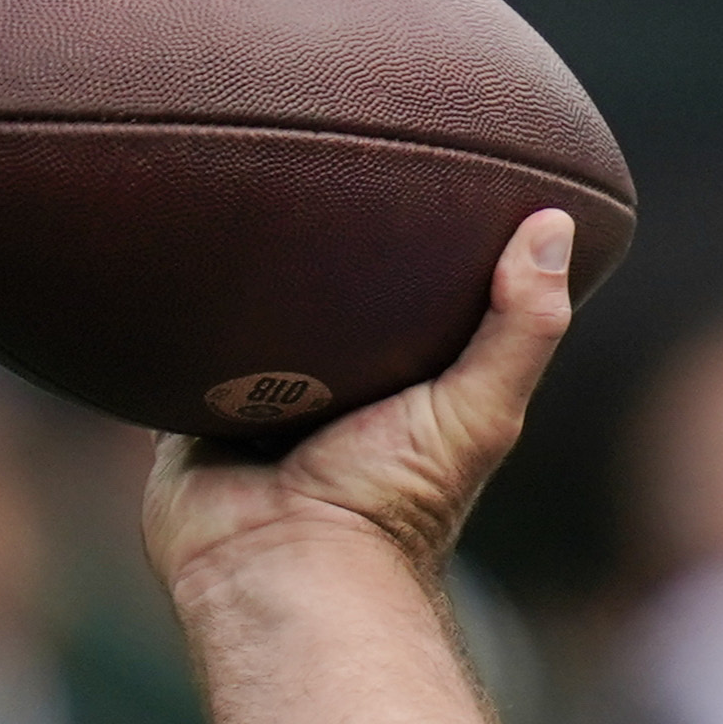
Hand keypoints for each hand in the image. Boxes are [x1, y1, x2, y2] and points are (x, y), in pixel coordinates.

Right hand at [144, 211, 579, 595]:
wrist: (284, 560)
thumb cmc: (394, 497)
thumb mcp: (481, 407)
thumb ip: (523, 325)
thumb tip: (554, 222)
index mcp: (402, 382)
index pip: (413, 299)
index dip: (420, 246)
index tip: (426, 171)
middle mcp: (329, 387)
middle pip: (322, 302)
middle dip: (320, 249)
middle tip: (319, 162)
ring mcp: (253, 396)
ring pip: (244, 317)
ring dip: (241, 274)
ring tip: (237, 186)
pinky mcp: (186, 407)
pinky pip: (171, 345)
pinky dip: (169, 310)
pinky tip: (168, 251)